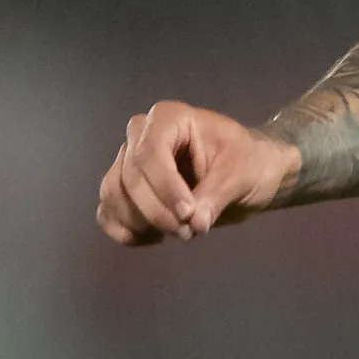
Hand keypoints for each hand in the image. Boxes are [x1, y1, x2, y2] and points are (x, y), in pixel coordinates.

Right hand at [96, 101, 299, 245]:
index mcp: (169, 118)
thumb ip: (216, 195)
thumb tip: (194, 223)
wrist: (250, 172)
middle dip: (158, 211)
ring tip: (182, 233)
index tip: (188, 214)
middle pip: (129, 177)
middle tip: (191, 230)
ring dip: (142, 223)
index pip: (149, 153)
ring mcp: (127, 162)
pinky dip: (125, 231)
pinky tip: (155, 239)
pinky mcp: (125, 189)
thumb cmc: (248, 162)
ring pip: (113, 195)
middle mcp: (140, 135)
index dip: (164, 187)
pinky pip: (108, 212)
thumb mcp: (242, 173)